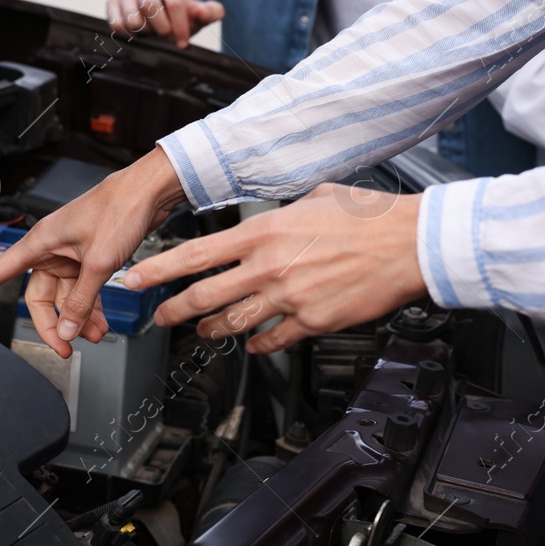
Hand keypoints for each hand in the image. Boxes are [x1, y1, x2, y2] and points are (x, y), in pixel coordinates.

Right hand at [0, 147, 186, 357]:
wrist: (148, 191)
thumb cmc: (120, 210)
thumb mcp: (98, 263)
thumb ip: (81, 301)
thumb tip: (66, 331)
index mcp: (40, 243)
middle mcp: (50, 248)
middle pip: (39, 297)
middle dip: (54, 324)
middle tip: (66, 348)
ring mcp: (69, 253)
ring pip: (65, 296)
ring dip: (78, 319)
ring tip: (96, 336)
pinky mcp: (88, 255)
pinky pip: (82, 289)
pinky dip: (90, 306)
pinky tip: (101, 322)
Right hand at [107, 0, 224, 48]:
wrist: (160, 13)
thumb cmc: (180, 14)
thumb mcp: (198, 14)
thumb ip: (210, 12)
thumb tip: (205, 13)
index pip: (174, 1)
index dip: (180, 25)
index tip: (183, 43)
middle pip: (149, 6)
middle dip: (161, 28)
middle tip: (167, 36)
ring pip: (132, 18)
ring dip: (145, 31)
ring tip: (152, 31)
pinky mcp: (112, 2)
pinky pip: (117, 23)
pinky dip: (128, 34)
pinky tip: (138, 33)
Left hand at [122, 185, 428, 353]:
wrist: (409, 243)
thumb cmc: (370, 217)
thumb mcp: (315, 200)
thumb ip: (284, 216)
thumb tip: (274, 220)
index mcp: (264, 233)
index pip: (196, 254)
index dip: (159, 270)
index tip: (135, 278)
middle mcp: (269, 267)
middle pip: (205, 295)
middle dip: (175, 309)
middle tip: (161, 316)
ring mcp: (289, 298)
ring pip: (234, 323)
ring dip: (212, 330)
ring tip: (203, 332)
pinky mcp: (312, 322)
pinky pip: (273, 340)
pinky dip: (258, 345)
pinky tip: (254, 345)